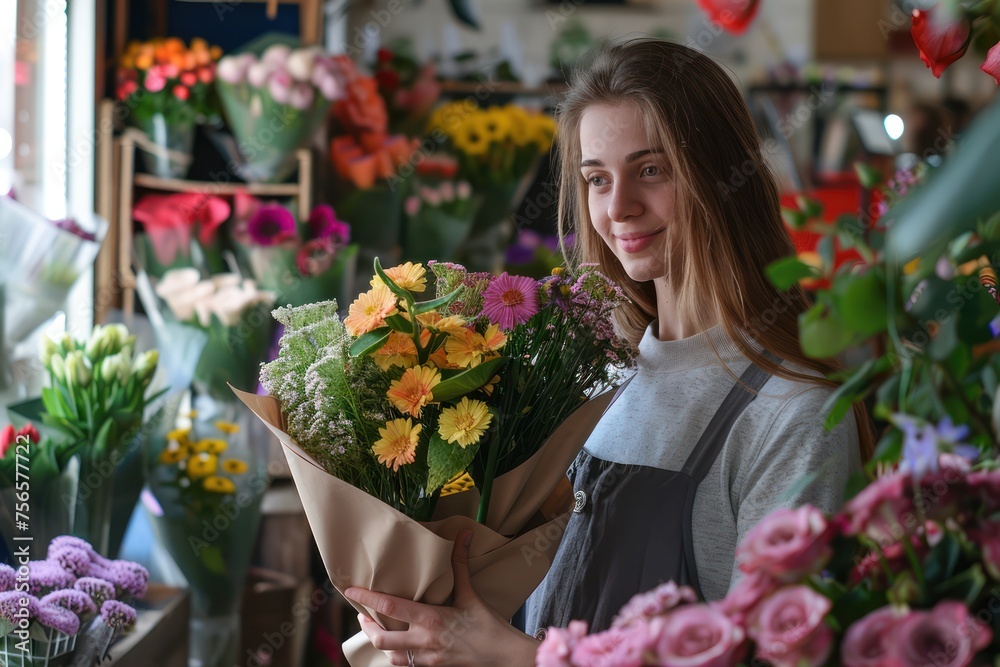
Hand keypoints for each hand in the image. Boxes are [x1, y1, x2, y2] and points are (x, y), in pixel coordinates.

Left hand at [344, 530, 538, 666]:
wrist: (505, 659)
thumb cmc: (490, 627)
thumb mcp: (472, 594)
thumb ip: (461, 564)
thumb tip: (463, 534)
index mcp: (431, 620)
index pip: (390, 606)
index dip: (367, 598)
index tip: (350, 591)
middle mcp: (424, 641)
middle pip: (381, 639)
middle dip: (367, 628)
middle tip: (363, 616)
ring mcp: (427, 660)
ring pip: (391, 657)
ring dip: (381, 644)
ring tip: (378, 632)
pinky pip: (407, 666)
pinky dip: (398, 657)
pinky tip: (400, 648)